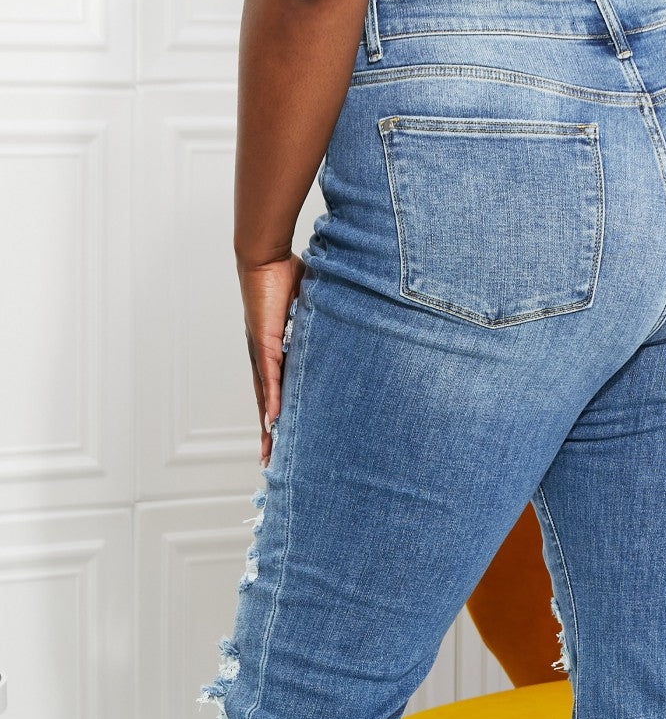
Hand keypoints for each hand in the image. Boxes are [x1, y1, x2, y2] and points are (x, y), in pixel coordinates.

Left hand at [238, 253, 304, 466]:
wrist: (264, 256)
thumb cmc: (286, 275)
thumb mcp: (311, 308)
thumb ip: (323, 323)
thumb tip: (349, 324)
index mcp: (276, 352)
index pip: (277, 392)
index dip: (278, 417)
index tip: (281, 441)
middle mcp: (265, 358)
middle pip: (266, 405)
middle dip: (269, 435)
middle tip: (271, 463)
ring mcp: (262, 353)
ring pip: (264, 399)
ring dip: (268, 428)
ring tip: (271, 454)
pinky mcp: (264, 343)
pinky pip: (270, 379)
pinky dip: (271, 402)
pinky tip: (272, 423)